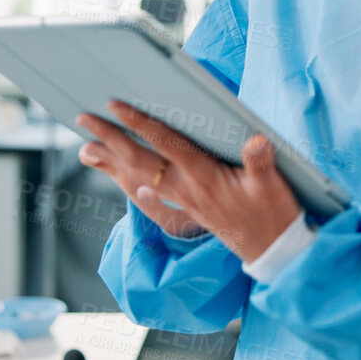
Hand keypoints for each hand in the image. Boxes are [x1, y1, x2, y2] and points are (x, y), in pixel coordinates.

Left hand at [86, 101, 301, 262]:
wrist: (275, 253)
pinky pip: (155, 199)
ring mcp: (186, 203)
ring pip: (141, 178)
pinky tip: (129, 186)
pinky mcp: (191, 213)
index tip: (116, 106)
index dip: (140, 123)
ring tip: (87, 149)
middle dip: (111, 139)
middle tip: (85, 120)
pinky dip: (136, 190)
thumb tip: (255, 141)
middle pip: (141, 160)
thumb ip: (261, 162)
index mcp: (203, 177)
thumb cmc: (275, 215)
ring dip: (113, 163)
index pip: (165, 144)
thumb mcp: (273, 186)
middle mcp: (188, 190)